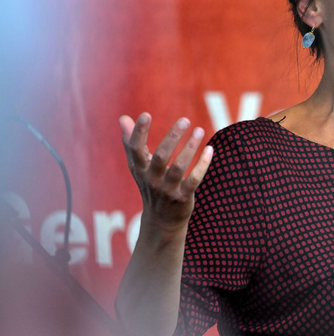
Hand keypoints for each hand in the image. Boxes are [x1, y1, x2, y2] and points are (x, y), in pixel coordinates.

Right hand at [120, 113, 212, 232]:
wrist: (161, 221)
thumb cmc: (150, 186)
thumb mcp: (138, 167)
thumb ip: (131, 143)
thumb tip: (123, 118)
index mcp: (139, 169)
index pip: (135, 149)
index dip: (139, 132)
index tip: (146, 114)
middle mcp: (151, 180)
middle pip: (160, 156)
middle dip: (172, 137)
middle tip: (185, 120)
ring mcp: (168, 190)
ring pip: (179, 167)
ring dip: (190, 147)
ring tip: (199, 130)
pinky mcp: (183, 197)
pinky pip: (194, 180)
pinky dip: (202, 164)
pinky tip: (210, 149)